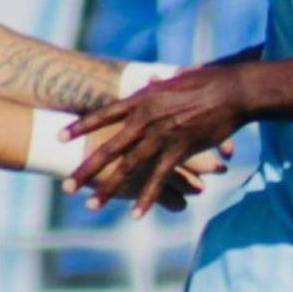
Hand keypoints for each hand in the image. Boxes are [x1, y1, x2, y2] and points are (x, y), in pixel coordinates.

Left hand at [62, 65, 247, 216]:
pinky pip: (159, 178)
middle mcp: (145, 119)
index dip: (81, 126)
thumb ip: (163, 83)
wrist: (232, 91)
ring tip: (91, 206)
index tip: (60, 137)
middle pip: (108, 148)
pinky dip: (147, 198)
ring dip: (108, 189)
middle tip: (66, 186)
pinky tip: (135, 214)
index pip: (104, 114)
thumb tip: (155, 78)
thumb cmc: (211, 80)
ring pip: (128, 167)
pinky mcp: (179, 150)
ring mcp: (161, 136)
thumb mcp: (180, 77)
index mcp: (142, 100)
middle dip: (85, 169)